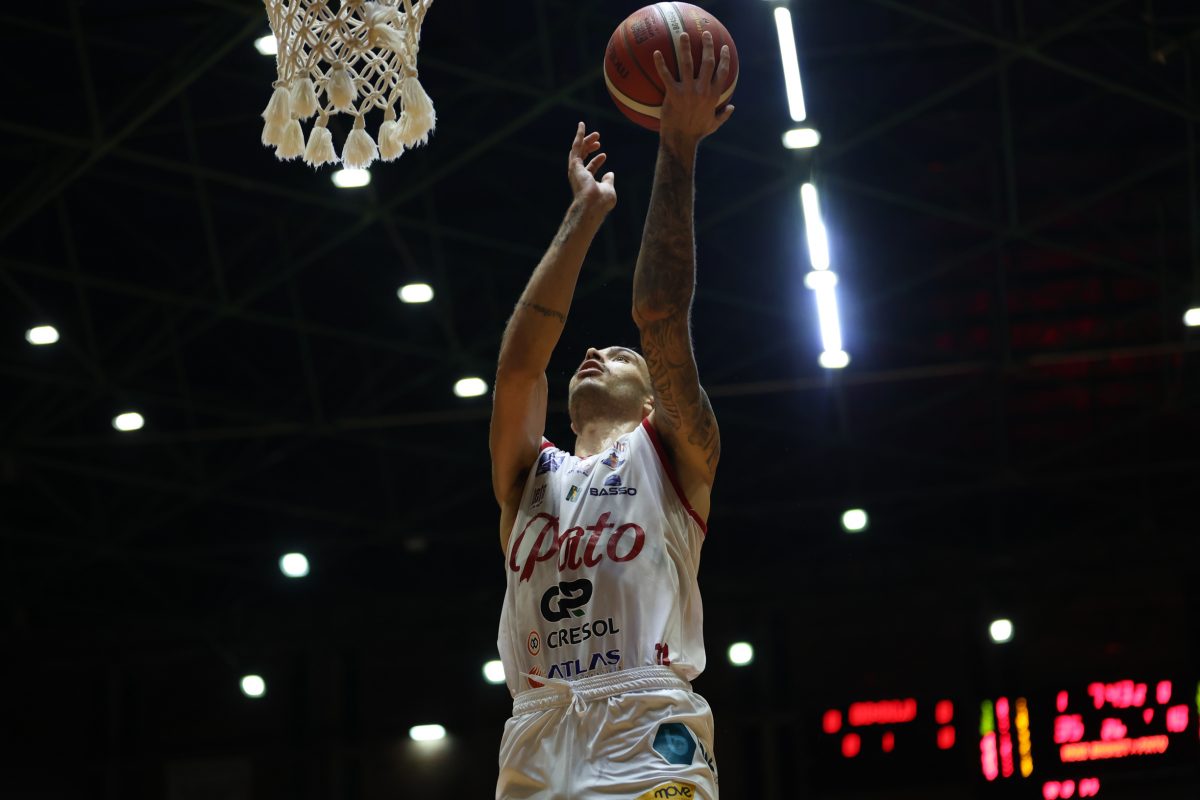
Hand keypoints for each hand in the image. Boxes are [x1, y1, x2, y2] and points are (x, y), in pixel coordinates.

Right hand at [567, 122, 616, 213]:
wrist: (592, 206)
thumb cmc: (600, 202)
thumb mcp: (609, 189)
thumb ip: (608, 181)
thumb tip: (610, 174)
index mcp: (585, 182)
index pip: (589, 169)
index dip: (596, 161)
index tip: (604, 155)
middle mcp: (578, 175)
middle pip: (582, 157)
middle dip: (589, 148)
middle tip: (598, 140)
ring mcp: (575, 170)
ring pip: (578, 150)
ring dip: (585, 140)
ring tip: (596, 134)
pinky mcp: (575, 164)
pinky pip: (576, 146)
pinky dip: (579, 135)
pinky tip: (582, 125)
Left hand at [653, 31, 734, 146]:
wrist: (680, 141)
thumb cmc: (696, 133)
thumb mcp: (713, 124)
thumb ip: (723, 115)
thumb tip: (732, 108)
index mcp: (713, 96)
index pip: (723, 72)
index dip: (725, 58)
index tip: (724, 48)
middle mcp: (703, 90)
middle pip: (708, 62)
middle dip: (708, 45)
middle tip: (705, 33)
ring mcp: (688, 91)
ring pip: (688, 64)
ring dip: (686, 47)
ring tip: (683, 35)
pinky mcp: (673, 95)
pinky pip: (666, 75)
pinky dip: (660, 64)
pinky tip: (656, 53)